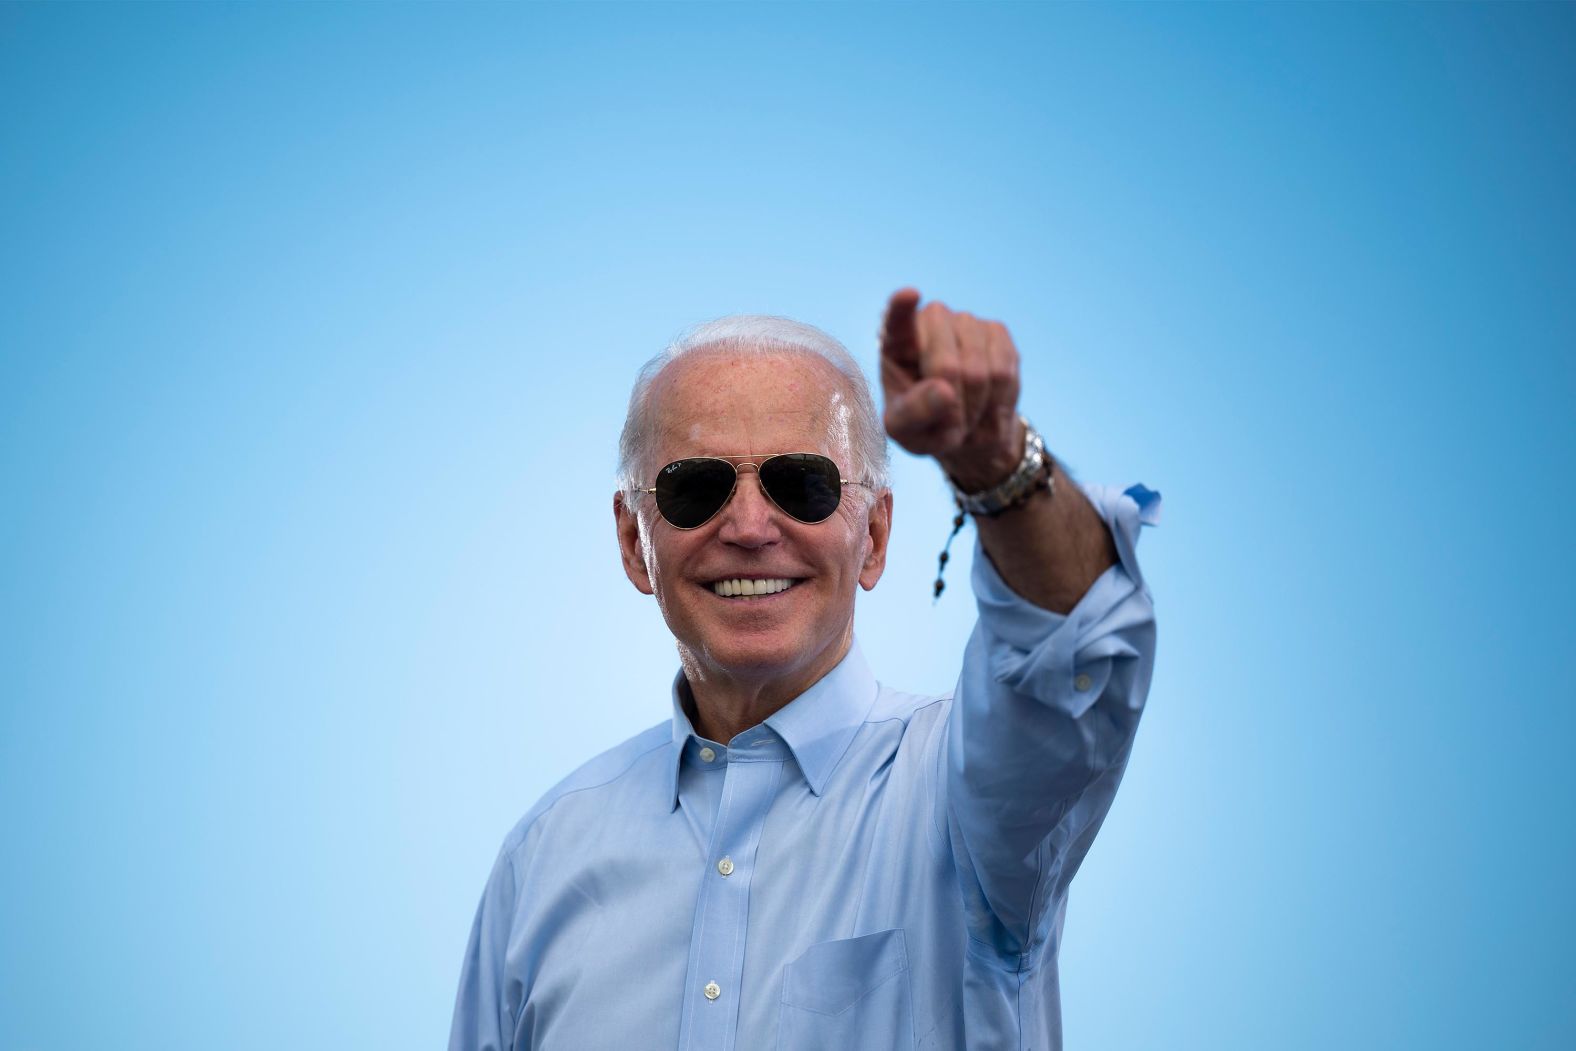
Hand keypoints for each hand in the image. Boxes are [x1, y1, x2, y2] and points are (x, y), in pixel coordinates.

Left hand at [879, 288, 1024, 491]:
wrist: (964, 425)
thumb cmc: (924, 424)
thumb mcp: (906, 431)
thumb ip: (915, 414)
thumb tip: (943, 391)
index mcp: (895, 344)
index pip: (896, 321)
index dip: (901, 308)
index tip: (909, 295)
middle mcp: (929, 322)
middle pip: (947, 366)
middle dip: (953, 406)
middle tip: (951, 428)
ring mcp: (965, 322)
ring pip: (981, 371)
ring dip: (977, 407)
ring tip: (967, 417)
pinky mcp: (996, 331)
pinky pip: (1004, 371)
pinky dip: (999, 400)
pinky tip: (987, 405)